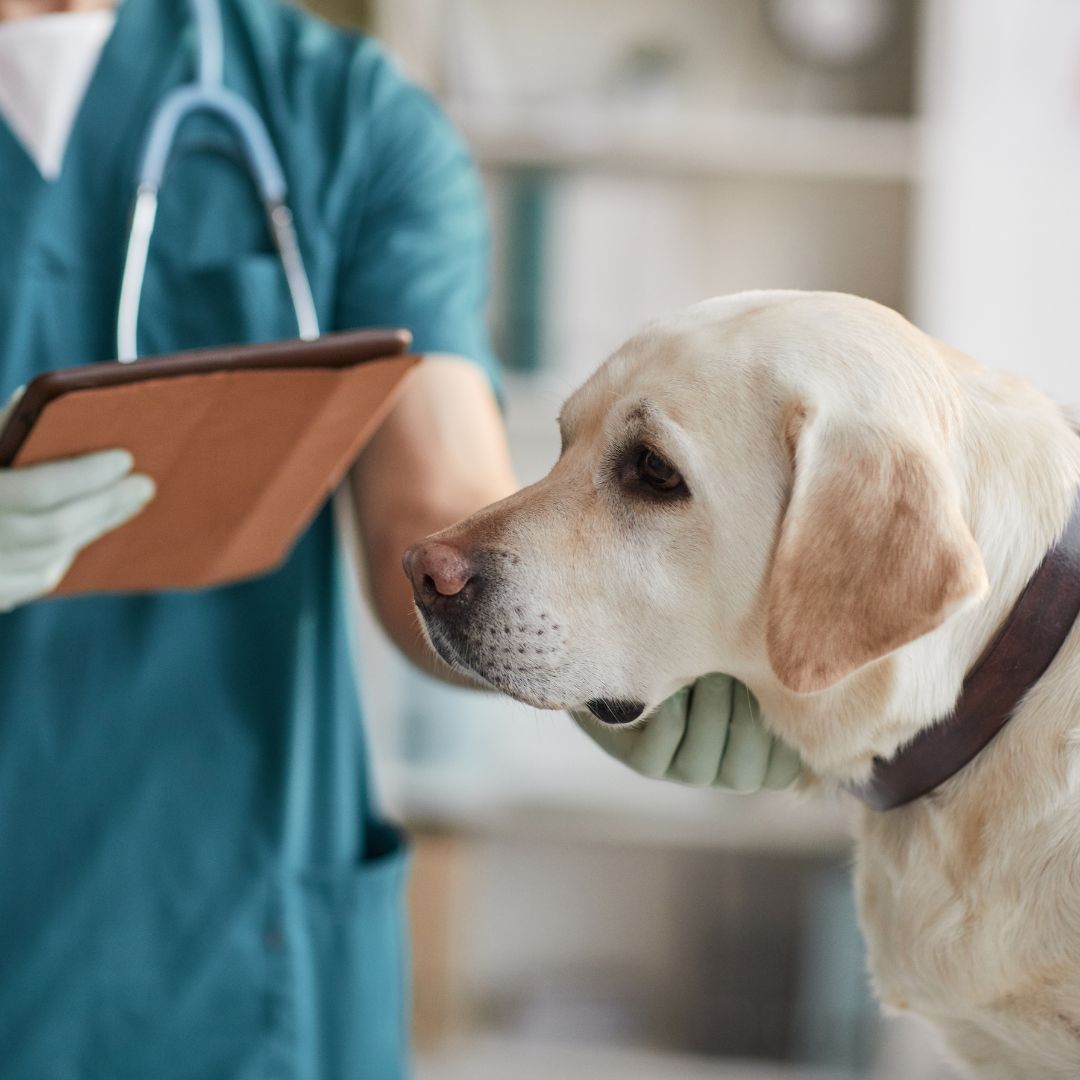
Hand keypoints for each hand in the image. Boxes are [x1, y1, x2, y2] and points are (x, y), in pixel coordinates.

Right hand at [0, 434, 154, 610]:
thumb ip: (4, 431)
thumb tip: (43, 401)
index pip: (39, 491)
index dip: (86, 476)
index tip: (125, 458)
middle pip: (55, 529)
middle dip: (105, 504)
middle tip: (144, 485)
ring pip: (51, 556)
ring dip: (94, 526)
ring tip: (127, 502)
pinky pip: (37, 578)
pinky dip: (66, 551)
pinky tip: (86, 529)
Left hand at [572, 673, 801, 791]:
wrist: (645, 650)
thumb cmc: (714, 651)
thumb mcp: (751, 660)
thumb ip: (778, 672)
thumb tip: (816, 660)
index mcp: (761, 755)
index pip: (784, 771)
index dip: (783, 735)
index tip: (778, 685)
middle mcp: (723, 771)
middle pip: (742, 774)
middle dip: (743, 719)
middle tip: (737, 670)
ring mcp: (681, 770)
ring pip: (699, 765)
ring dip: (706, 714)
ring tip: (705, 671)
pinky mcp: (644, 761)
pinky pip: (656, 755)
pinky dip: (669, 720)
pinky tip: (672, 689)